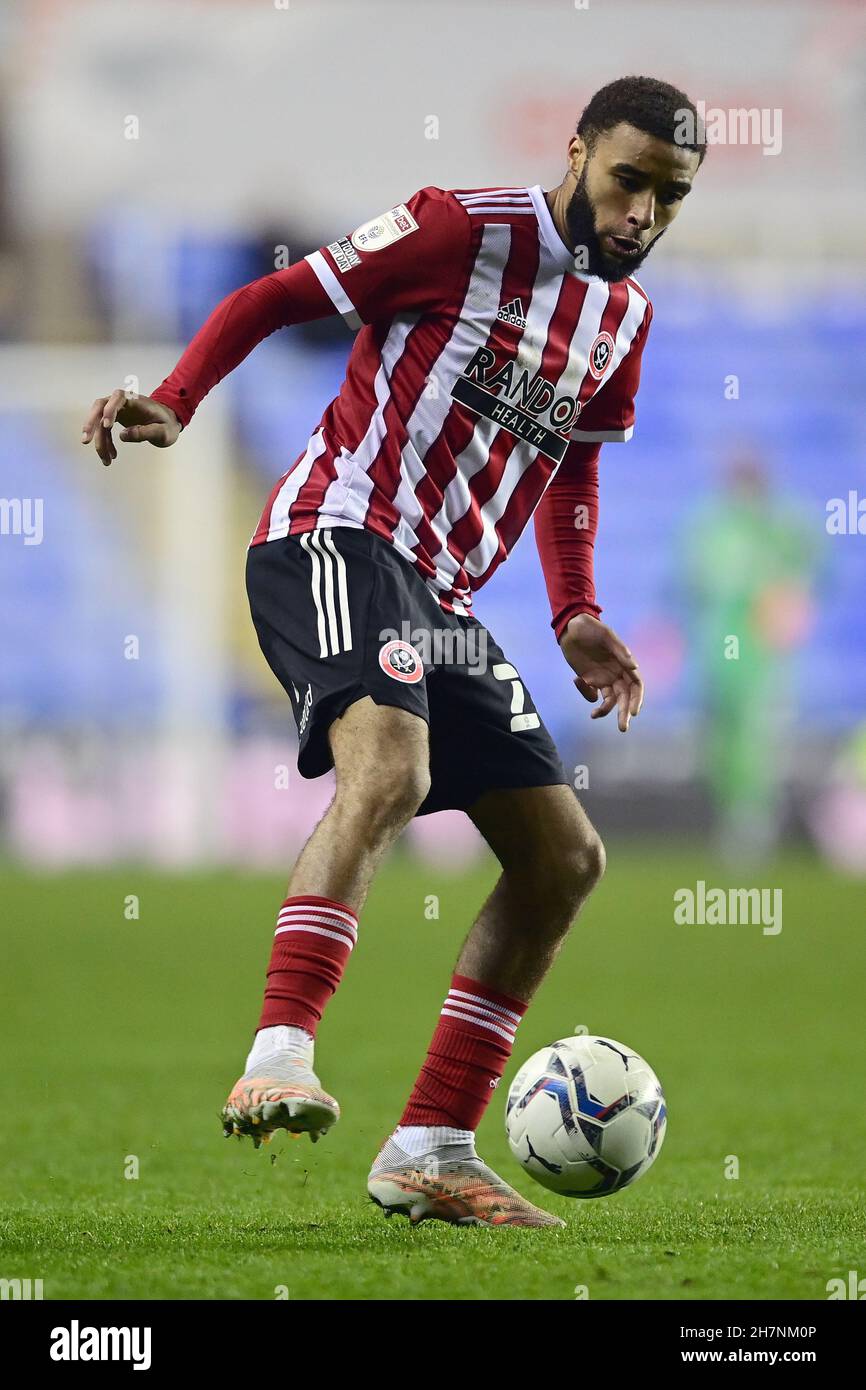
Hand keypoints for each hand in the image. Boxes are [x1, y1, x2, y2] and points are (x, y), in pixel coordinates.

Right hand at [81, 389, 180, 465]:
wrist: (168, 423)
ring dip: (99, 440)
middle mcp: (122, 402)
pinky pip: (104, 430)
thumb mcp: (162, 431)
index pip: (117, 398)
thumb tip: (123, 436)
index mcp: (135, 400)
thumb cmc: (167, 425)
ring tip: (106, 460)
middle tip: (86, 440)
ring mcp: (116, 410)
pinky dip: (105, 443)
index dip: (109, 410)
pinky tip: (111, 456)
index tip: (106, 426)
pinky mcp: (114, 419)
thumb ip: (145, 432)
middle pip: (100, 406)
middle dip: (91, 422)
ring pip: (99, 421)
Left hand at [560, 613, 643, 731]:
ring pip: (609, 700)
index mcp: (624, 664)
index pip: (636, 686)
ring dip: (604, 711)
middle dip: (624, 713)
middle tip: (622, 728)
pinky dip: (586, 693)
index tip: (633, 712)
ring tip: (594, 715)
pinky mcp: (589, 679)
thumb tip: (634, 666)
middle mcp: (616, 674)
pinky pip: (592, 694)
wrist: (570, 627)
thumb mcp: (606, 635)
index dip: (636, 699)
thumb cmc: (591, 628)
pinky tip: (577, 681)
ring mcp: (603, 678)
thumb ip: (619, 650)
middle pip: (624, 698)